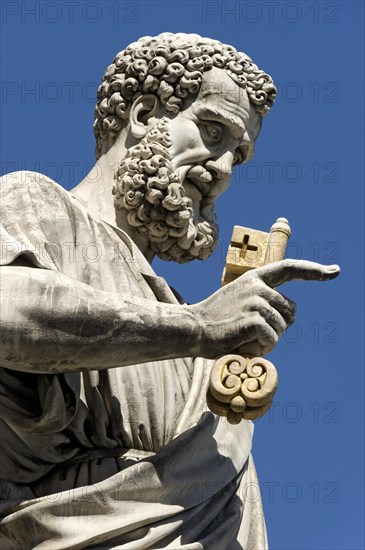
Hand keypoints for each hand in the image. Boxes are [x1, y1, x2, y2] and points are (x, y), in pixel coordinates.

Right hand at [190, 260, 339, 357]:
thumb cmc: (217, 320)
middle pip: (291, 311)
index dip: (314, 270)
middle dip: (278, 326)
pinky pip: (272, 339)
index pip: (289, 268)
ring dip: (267, 339)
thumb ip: (263, 300)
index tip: (334, 271)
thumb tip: (291, 314)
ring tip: (243, 336)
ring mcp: (255, 301)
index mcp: (254, 278)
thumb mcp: (239, 300)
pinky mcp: (253, 320)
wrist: (192, 328)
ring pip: (282, 328)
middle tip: (251, 331)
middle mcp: (257, 286)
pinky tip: (243, 344)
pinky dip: (261, 348)